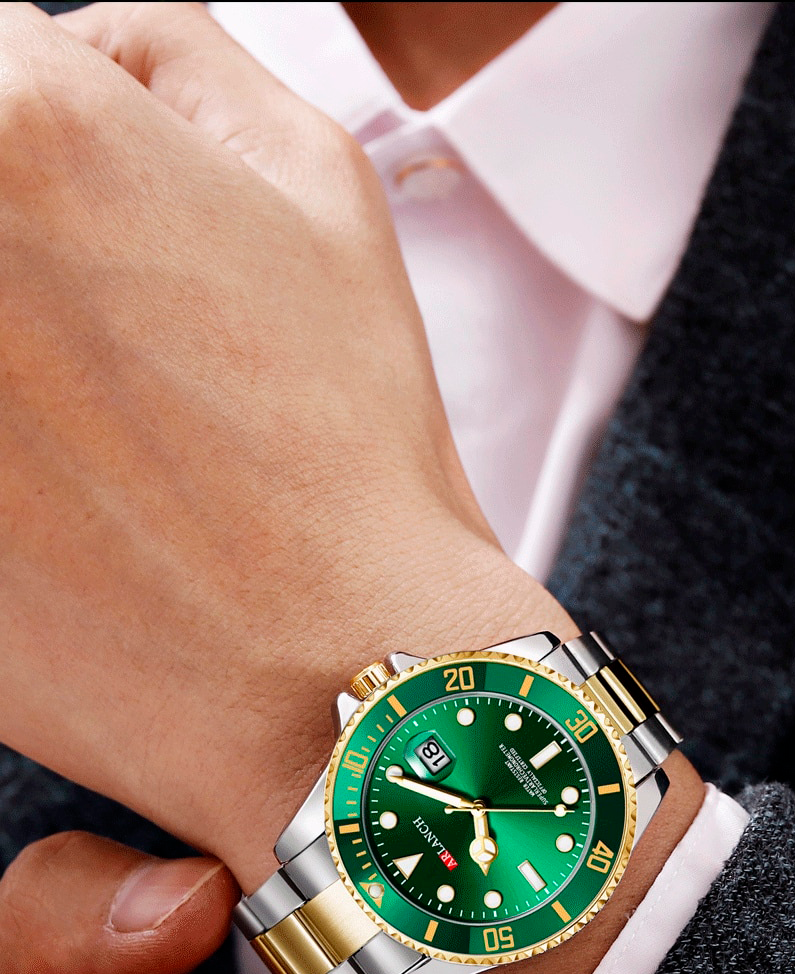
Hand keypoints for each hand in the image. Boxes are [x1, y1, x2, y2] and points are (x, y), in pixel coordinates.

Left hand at [4, 2, 703, 973]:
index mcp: (19, 124)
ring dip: (1, 353)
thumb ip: (165, 58)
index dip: (33, 136)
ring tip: (73, 425)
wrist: (335, 676)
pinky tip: (53, 499)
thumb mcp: (319, 183)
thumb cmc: (345, 449)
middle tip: (77, 334)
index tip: (74, 220)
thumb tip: (74, 45)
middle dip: (7, 247)